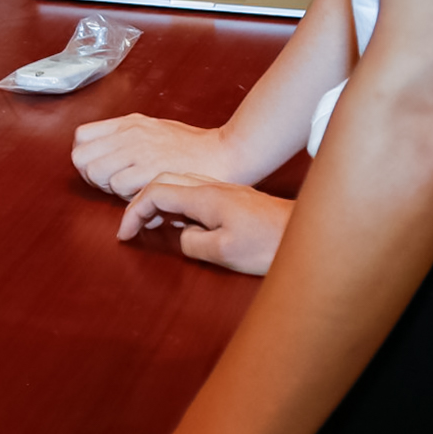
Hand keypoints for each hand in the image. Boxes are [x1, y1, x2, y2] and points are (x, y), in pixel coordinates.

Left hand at [71, 114, 241, 198]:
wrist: (226, 152)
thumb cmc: (194, 147)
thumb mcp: (155, 130)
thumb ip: (128, 138)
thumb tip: (105, 154)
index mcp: (129, 123)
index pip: (81, 136)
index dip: (86, 157)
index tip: (102, 168)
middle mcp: (129, 133)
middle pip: (80, 158)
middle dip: (92, 176)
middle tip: (113, 184)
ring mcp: (139, 150)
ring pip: (95, 173)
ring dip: (109, 188)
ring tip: (131, 189)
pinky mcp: (150, 170)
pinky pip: (118, 187)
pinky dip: (127, 197)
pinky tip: (145, 194)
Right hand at [118, 173, 292, 275]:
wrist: (307, 235)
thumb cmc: (270, 244)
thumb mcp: (225, 252)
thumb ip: (191, 243)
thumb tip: (179, 237)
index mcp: (205, 196)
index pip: (155, 193)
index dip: (134, 213)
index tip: (125, 234)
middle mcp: (211, 186)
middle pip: (162, 180)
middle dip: (141, 202)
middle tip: (133, 228)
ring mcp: (222, 189)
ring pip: (177, 183)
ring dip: (158, 200)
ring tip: (152, 225)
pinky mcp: (232, 198)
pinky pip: (192, 191)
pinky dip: (175, 202)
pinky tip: (181, 221)